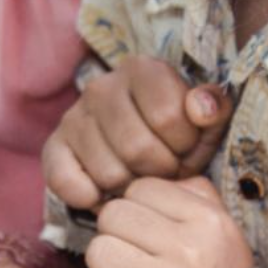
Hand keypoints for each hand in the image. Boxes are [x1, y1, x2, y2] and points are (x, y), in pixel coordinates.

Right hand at [42, 57, 231, 209]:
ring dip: (132, 188)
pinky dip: (90, 198)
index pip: (168, 116)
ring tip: (140, 177)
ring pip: (109, 173)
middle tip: (165, 170)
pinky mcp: (53, 147)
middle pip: (137, 148)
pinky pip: (66, 182)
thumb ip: (213, 109)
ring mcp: (73, 117)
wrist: (140, 151)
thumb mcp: (206, 121)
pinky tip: (106, 192)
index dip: (185, 144)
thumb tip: (201, 109)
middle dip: (161, 171)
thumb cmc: (176, 135)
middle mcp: (101, 87)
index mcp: (141, 69)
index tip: (185, 146)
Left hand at [82, 177, 253, 267]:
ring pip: (98, 253)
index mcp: (208, 221)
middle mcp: (189, 249)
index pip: (140, 188)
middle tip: (135, 259)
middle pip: (112, 215)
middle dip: (116, 236)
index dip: (136, 208)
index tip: (147, 231)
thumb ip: (195, 195)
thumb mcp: (226, 233)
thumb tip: (146, 183)